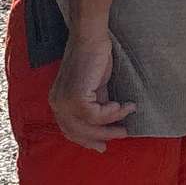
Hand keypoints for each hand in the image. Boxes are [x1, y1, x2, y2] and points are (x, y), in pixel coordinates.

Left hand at [49, 31, 134, 149]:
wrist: (91, 38)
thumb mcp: (94, 87)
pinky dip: (113, 112)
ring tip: (129, 113)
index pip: (69, 130)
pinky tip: (123, 104)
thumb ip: (96, 103)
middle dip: (101, 136)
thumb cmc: (94, 57)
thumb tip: (109, 120)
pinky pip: (97, 115)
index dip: (87, 140)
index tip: (102, 146)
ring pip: (88, 126)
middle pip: (77, 133)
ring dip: (112, 123)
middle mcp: (57, 103)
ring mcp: (64, 101)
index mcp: (57, 101)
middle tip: (123, 134)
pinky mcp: (76, 97)